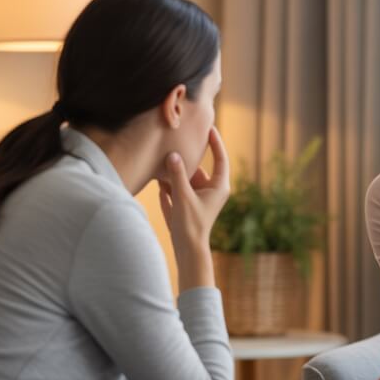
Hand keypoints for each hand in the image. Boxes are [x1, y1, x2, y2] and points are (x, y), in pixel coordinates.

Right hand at [159, 127, 229, 287]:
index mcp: (219, 187)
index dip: (216, 142)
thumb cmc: (191, 224)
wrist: (188, 251)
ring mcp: (200, 201)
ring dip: (174, 175)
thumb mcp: (183, 196)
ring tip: (160, 164)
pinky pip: (178, 193)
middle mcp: (212, 192)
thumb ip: (177, 174)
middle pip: (198, 170)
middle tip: (173, 145)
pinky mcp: (189, 209)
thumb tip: (173, 155)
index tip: (209, 127)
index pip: (220, 159)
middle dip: (184, 161)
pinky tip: (159, 185)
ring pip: (186, 181)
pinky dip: (170, 188)